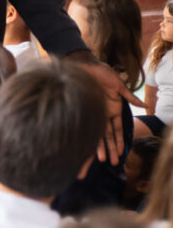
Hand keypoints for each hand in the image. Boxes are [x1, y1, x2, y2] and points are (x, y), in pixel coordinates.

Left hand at [66, 50, 143, 164]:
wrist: (85, 64)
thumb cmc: (103, 72)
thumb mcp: (118, 85)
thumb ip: (129, 96)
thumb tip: (144, 104)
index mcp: (113, 109)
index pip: (117, 130)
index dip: (118, 142)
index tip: (121, 153)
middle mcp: (102, 114)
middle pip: (106, 136)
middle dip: (109, 149)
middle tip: (111, 163)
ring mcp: (92, 112)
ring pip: (94, 133)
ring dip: (97, 147)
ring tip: (99, 160)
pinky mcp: (82, 108)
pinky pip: (83, 123)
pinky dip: (84, 134)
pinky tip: (82, 146)